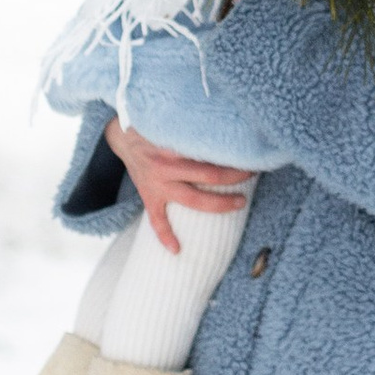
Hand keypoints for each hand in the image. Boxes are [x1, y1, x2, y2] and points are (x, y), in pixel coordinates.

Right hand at [105, 116, 253, 254]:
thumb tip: (225, 128)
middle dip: (234, 179)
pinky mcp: (149, 198)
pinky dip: (165, 236)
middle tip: (252, 175)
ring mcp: (157, 186)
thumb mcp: (171, 125)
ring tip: (240, 203)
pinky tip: (177, 250)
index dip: (232, 157)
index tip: (249, 156)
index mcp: (174, 149)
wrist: (122, 139)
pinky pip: (156, 221)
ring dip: (219, 205)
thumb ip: (193, 130)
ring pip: (192, 201)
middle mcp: (166, 169)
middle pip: (208, 177)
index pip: (209, 154)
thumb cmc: (152, 129)